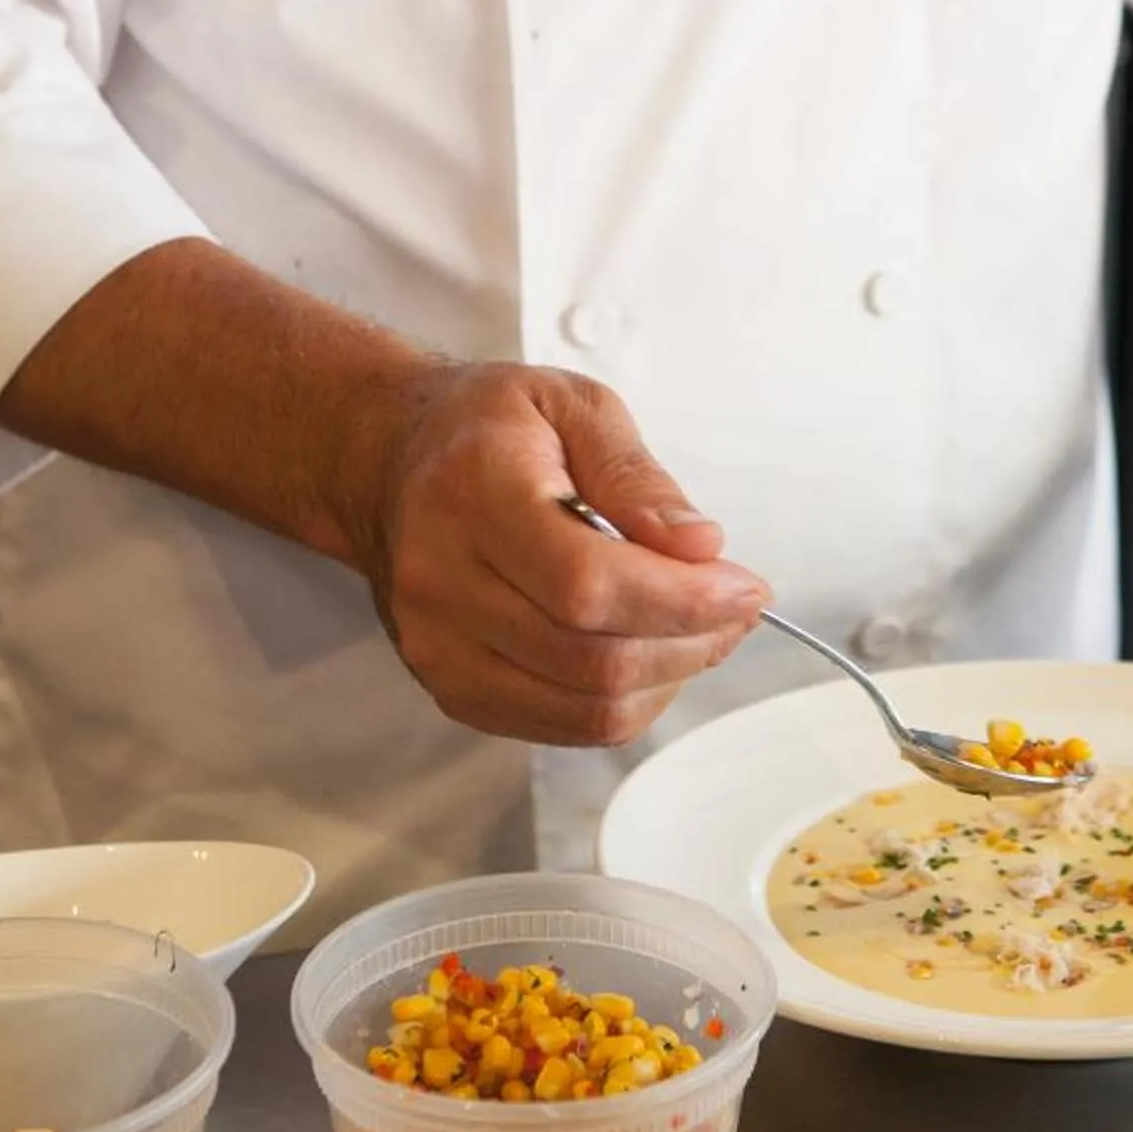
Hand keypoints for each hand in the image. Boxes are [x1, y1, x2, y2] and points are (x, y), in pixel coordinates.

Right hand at [344, 360, 770, 746]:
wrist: (388, 464)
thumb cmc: (486, 428)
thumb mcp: (573, 405)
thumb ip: (638, 476)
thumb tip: (700, 547)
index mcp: (473, 496)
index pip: (586, 584)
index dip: (681, 599)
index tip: (744, 585)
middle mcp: (442, 583)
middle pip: (591, 657)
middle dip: (691, 640)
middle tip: (736, 605)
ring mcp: (439, 648)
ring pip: (583, 706)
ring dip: (668, 677)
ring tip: (702, 627)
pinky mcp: (451, 688)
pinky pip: (561, 726)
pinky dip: (626, 702)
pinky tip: (651, 652)